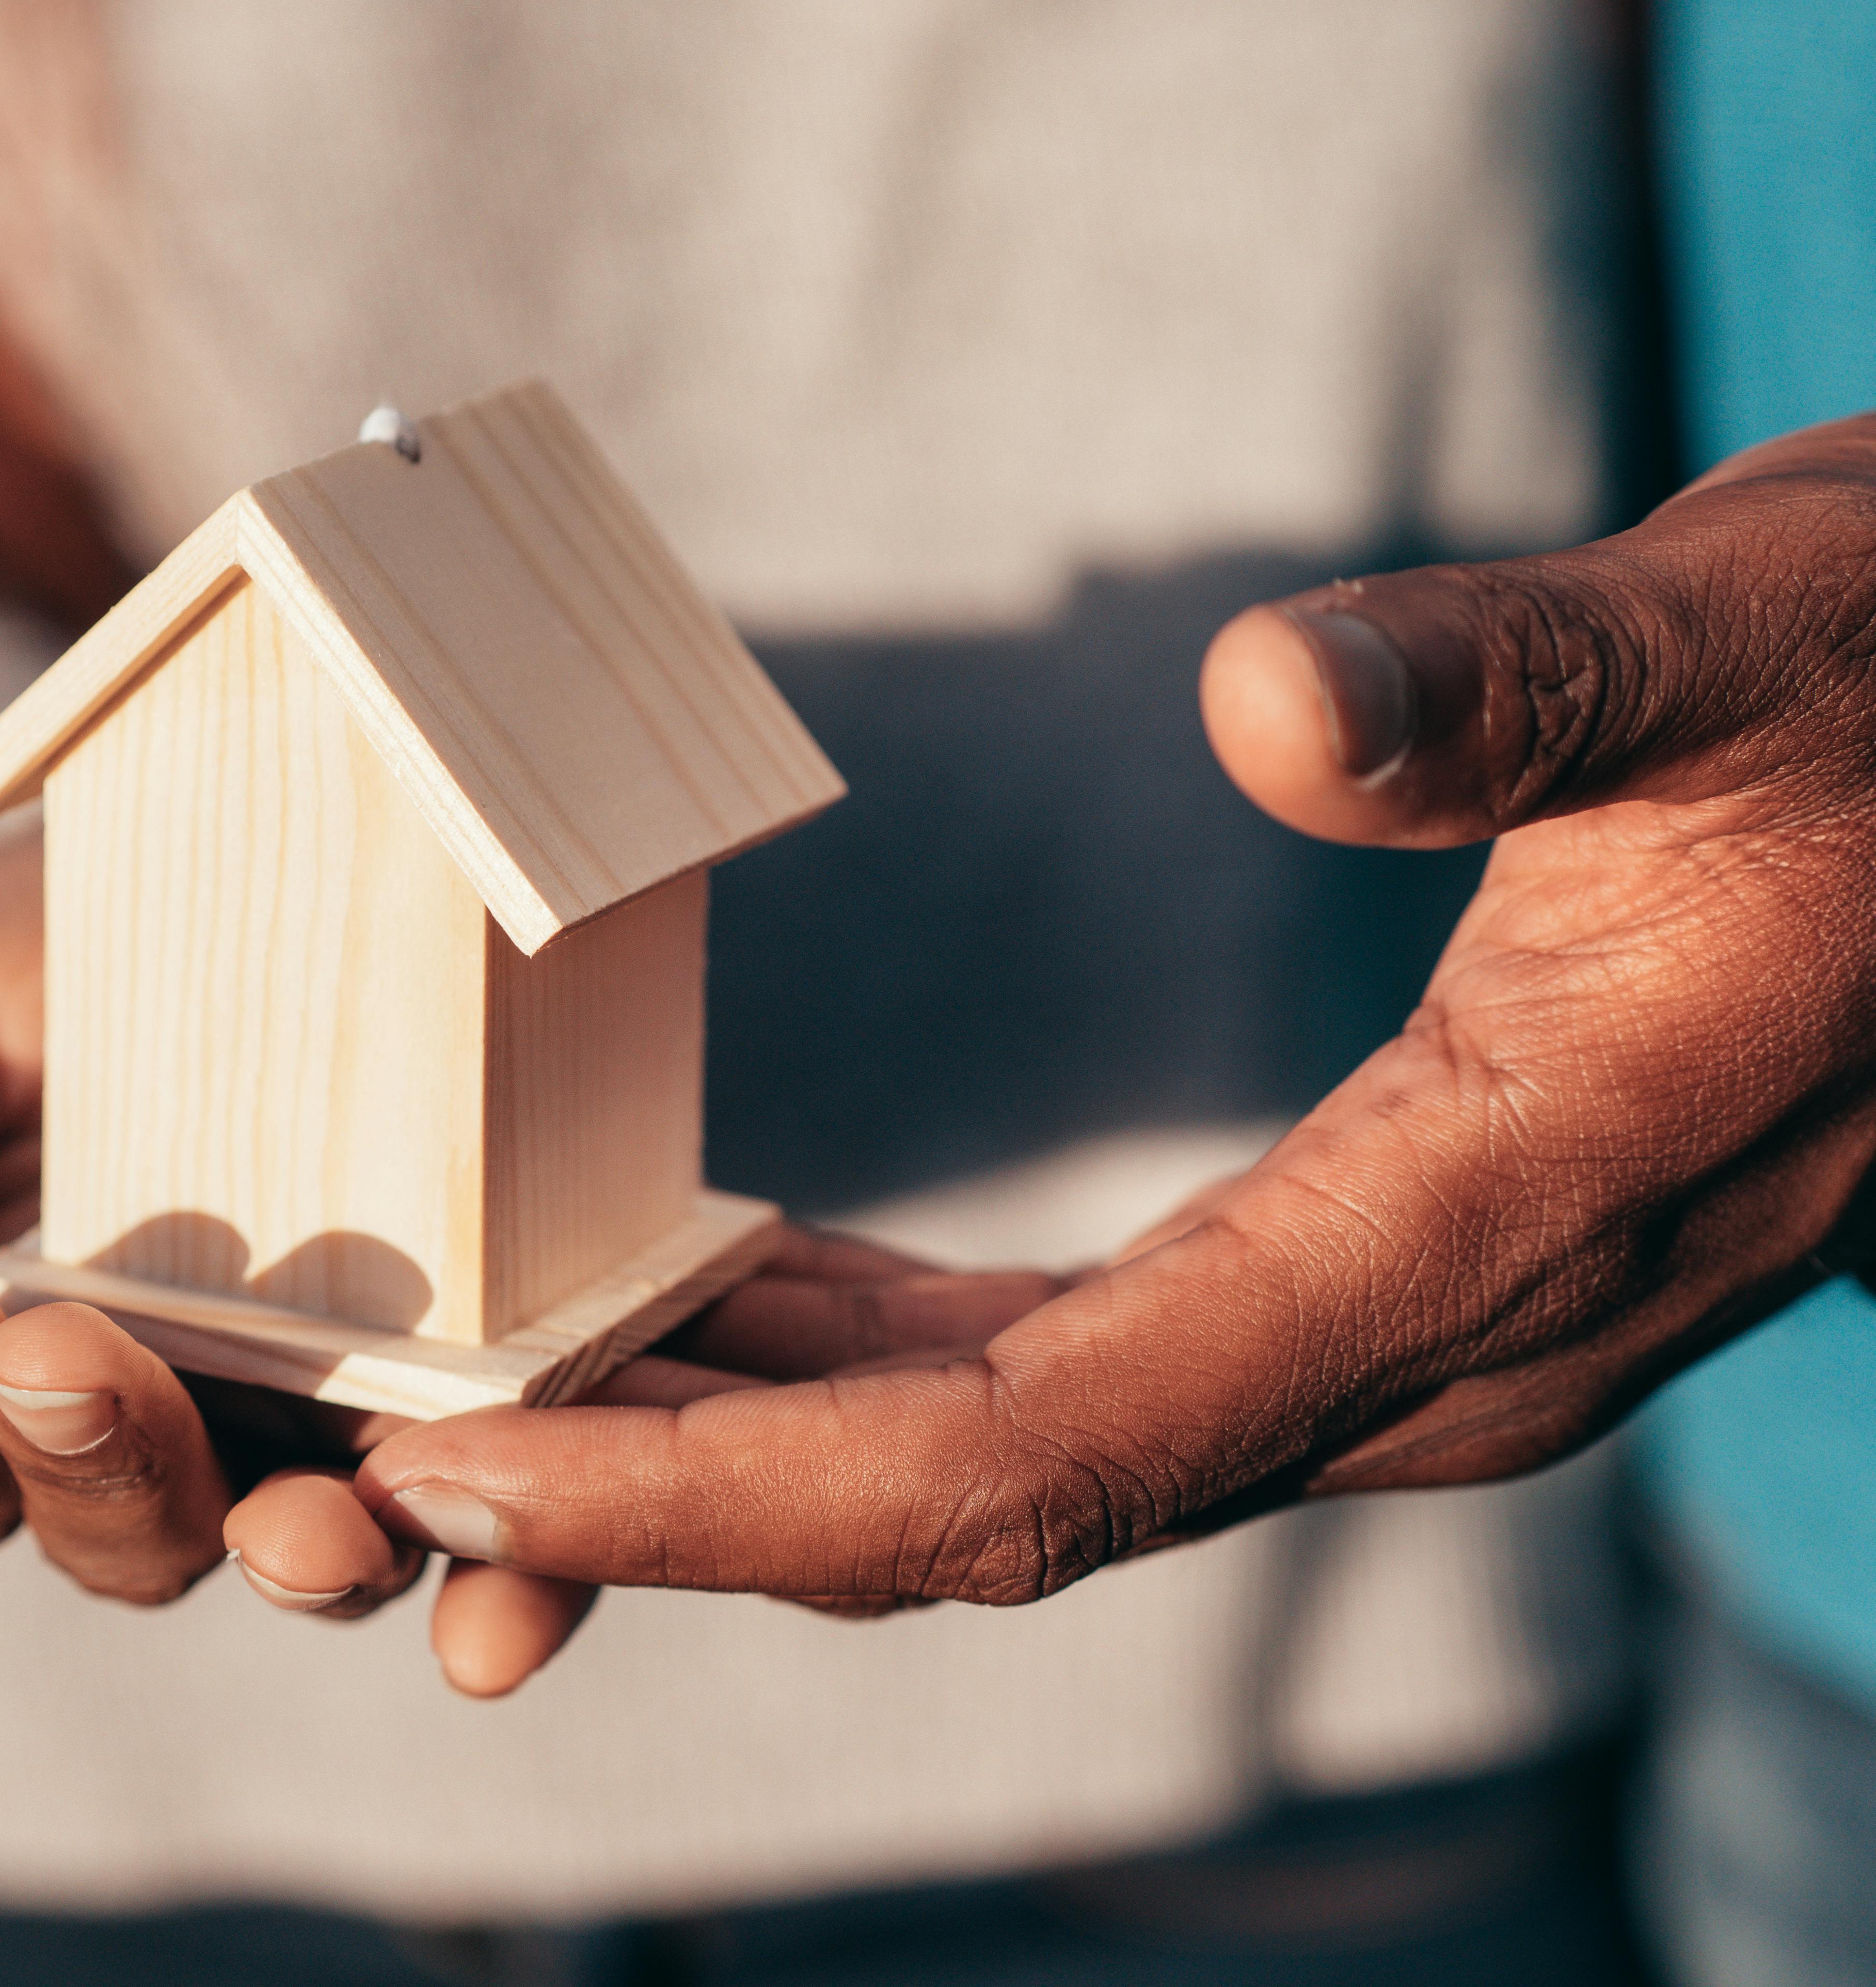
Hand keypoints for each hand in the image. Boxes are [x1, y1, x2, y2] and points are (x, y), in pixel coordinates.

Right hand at [0, 830, 761, 1685]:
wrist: (255, 832)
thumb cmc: (46, 946)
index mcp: (16, 1377)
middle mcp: (182, 1432)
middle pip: (123, 1535)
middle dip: (86, 1461)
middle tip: (57, 1353)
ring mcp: (344, 1421)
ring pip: (311, 1552)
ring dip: (297, 1555)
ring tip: (297, 1522)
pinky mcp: (497, 1391)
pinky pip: (507, 1520)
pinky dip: (505, 1584)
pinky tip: (497, 1615)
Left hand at [345, 415, 1875, 1607]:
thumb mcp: (1741, 641)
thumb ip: (1523, 692)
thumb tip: (1271, 701)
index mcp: (1476, 1231)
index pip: (1033, 1451)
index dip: (734, 1489)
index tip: (480, 1461)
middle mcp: (1414, 1354)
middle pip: (978, 1503)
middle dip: (681, 1502)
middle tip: (402, 1454)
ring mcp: (1384, 1335)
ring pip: (1008, 1456)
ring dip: (757, 1443)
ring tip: (514, 1379)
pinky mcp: (1354, 1273)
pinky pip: (1066, 1366)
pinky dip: (874, 1359)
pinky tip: (730, 1293)